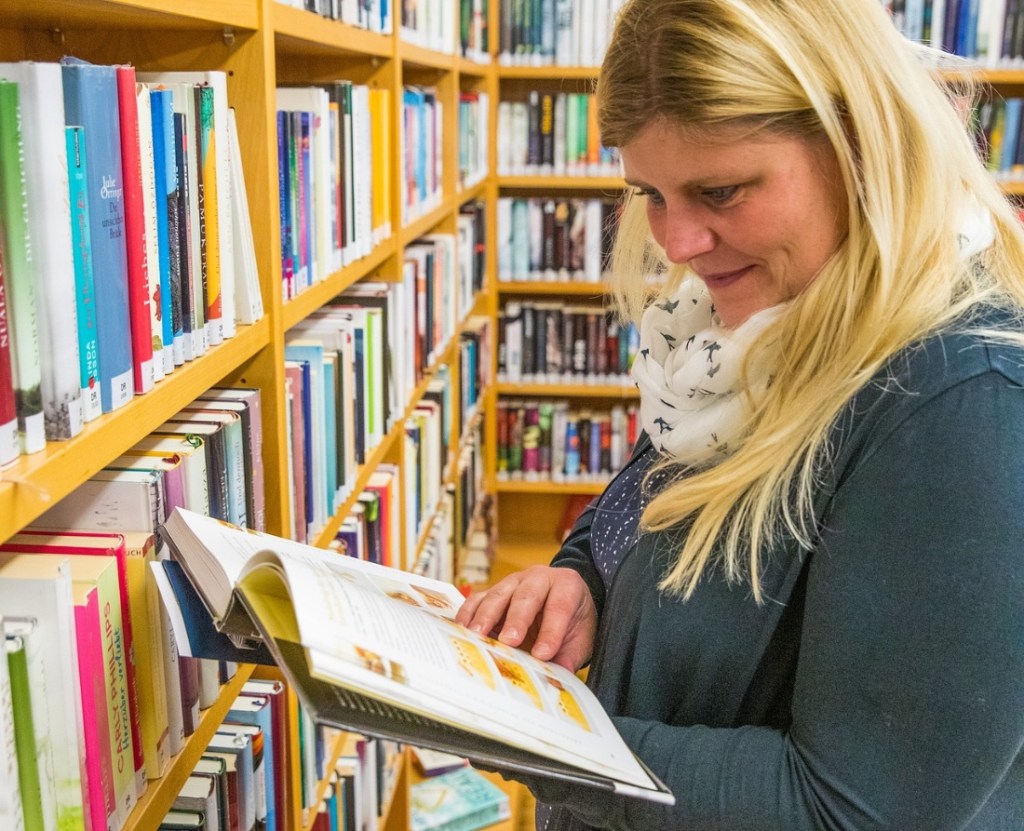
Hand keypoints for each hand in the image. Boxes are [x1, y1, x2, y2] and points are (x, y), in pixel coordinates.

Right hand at [455, 566, 596, 670]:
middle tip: (509, 641)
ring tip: (477, 636)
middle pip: (526, 596)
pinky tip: (462, 631)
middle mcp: (538, 578)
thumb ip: (569, 657)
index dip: (551, 631)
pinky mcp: (493, 591)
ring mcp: (513, 582)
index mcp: (566, 586)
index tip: (542, 654)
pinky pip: (478, 599)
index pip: (559, 606)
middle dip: (516, 620)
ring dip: (486, 617)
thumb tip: (557, 682)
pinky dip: (469, 614)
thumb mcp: (579, 637)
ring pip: (498, 595)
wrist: (563, 600)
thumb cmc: (571, 620)